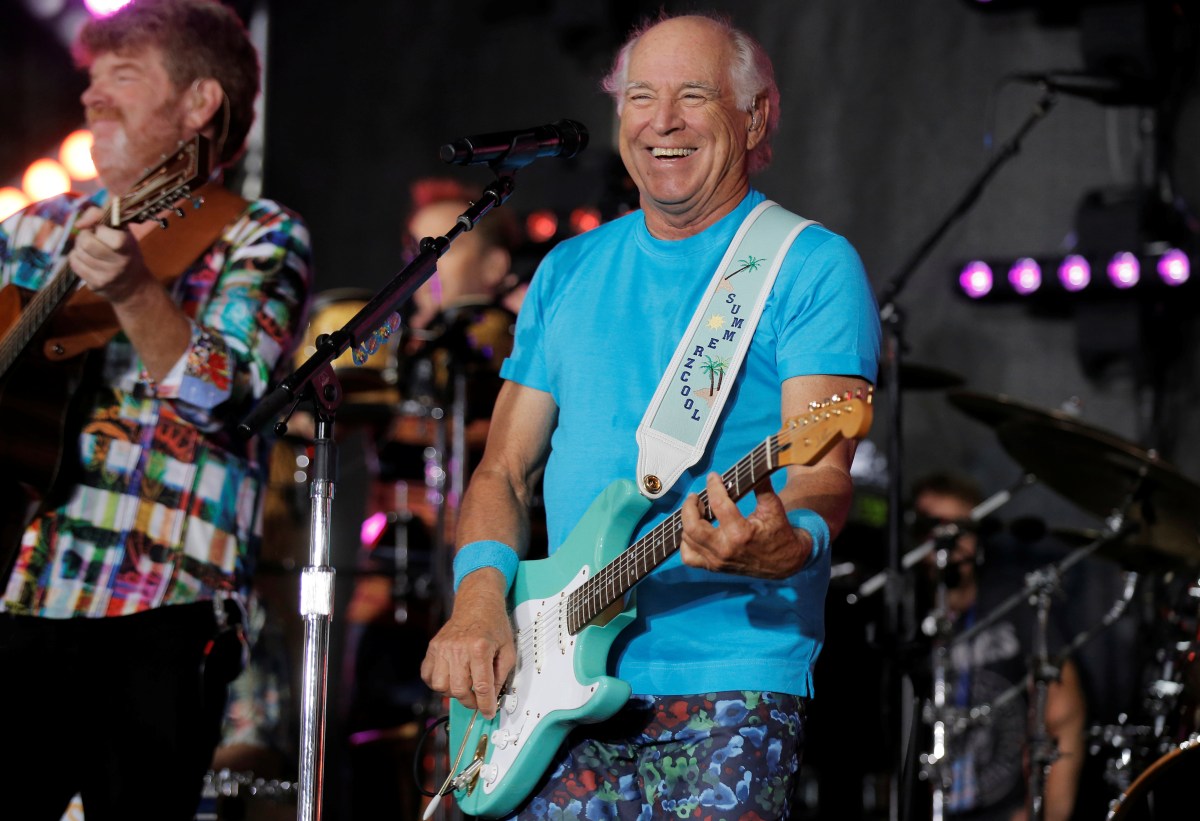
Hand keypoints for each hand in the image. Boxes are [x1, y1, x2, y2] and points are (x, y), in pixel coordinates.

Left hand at [68, 207, 153, 303]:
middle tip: (92, 237)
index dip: (98, 226)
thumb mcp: (123, 231)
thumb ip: (102, 216)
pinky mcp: (95, 285)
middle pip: (86, 243)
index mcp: (128, 247)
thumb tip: (78, 223)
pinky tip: (87, 259)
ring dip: (80, 247)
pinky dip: (77, 257)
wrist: (133, 285)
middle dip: (84, 236)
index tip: (102, 229)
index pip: (103, 231)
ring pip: (78, 253)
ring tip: (91, 249)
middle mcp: (119, 263)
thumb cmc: (126, 251)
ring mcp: (107, 276)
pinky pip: (74, 264)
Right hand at [419, 569, 514, 718]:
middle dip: (471, 701)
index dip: (486, 705)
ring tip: (464, 685)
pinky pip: (428, 675)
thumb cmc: (494, 624)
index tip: (488, 712)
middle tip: (478, 700)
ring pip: (441, 686)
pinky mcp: (433, 647)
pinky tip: (450, 678)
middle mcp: (458, 648)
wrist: (477, 602)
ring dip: (453, 692)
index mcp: (480, 648)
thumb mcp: (508, 649)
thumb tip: (493, 696)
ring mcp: (443, 648)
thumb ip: (502, 674)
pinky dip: (437, 682)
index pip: (482, 686)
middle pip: (460, 689)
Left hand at [679, 472, 812, 577]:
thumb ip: (761, 485)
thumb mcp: (773, 507)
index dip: (713, 486)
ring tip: (696, 510)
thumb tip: (754, 463)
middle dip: (690, 506)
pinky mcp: (714, 567)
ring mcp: (718, 561)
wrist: (785, 562)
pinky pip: (689, 557)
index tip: (713, 476)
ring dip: (688, 521)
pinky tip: (692, 531)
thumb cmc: (779, 532)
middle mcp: (725, 549)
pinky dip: (685, 543)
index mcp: (740, 533)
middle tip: (695, 496)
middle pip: (692, 526)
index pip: (718, 504)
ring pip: (688, 539)